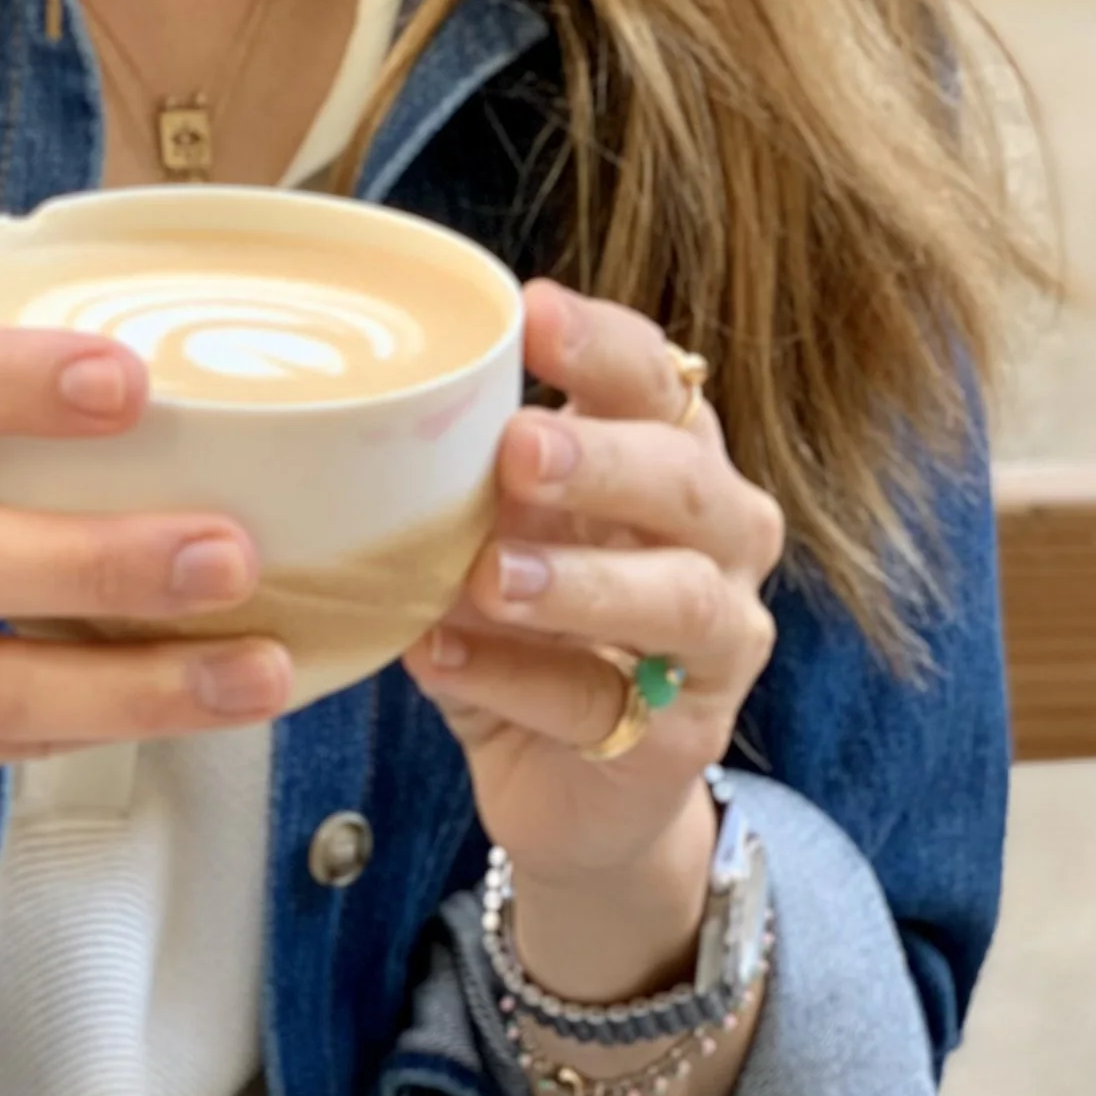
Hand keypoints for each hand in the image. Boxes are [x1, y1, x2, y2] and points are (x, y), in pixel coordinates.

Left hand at [403, 279, 782, 931]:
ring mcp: (719, 640)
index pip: (657, 378)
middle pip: (684, 480)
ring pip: (678, 597)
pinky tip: (444, 657)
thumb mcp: (501, 529)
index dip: (602, 344)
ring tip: (489, 574)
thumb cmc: (532, 618)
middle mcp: (721, 536)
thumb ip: (469, 477)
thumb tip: (373, 421)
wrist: (573, 783)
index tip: (532, 312)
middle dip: (601, 459)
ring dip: (578, 582)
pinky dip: (517, 680)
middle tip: (518, 450)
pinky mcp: (684, 737)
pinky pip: (605, 705)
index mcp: (674, 455)